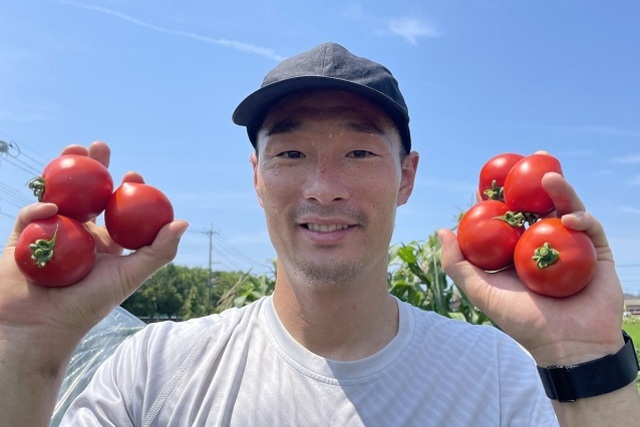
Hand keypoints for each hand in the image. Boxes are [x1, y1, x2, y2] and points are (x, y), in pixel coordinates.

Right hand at [0, 141, 187, 362]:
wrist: (39, 330)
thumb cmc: (87, 306)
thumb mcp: (129, 277)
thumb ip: (158, 252)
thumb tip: (184, 222)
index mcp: (104, 243)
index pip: (116, 209)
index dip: (126, 189)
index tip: (133, 174)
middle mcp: (78, 236)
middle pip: (86, 195)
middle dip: (93, 168)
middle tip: (100, 146)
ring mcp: (50, 235)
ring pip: (57, 196)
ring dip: (63, 172)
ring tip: (73, 149)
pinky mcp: (21, 239)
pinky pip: (30, 217)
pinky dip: (38, 208)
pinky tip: (50, 208)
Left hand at [439, 172, 623, 365]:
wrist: (567, 346)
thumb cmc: (522, 322)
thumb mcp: (482, 293)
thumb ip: (458, 264)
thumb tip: (440, 230)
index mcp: (517, 251)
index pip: (506, 216)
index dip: (496, 196)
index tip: (485, 177)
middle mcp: (543, 244)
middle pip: (537, 205)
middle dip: (532, 181)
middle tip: (528, 159)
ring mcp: (570, 246)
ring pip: (564, 208)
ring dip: (559, 190)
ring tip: (549, 176)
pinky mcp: (596, 252)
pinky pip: (590, 228)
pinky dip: (581, 218)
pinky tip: (570, 218)